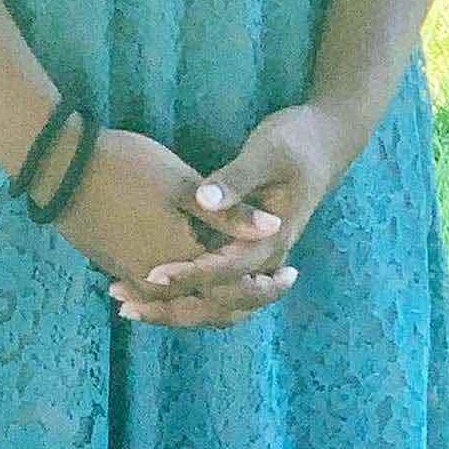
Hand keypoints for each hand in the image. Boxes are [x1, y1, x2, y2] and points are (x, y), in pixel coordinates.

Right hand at [44, 122, 295, 326]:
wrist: (62, 168)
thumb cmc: (128, 169)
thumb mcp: (183, 184)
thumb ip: (230, 214)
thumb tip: (274, 228)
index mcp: (182, 264)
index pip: (233, 293)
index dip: (265, 288)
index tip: (292, 275)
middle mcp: (158, 284)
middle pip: (210, 309)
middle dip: (244, 300)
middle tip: (273, 285)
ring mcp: (133, 279)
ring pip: (183, 306)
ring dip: (213, 300)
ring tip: (241, 284)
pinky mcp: (116, 268)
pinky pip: (159, 296)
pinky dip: (183, 295)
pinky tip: (193, 280)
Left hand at [106, 102, 364, 329]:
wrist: (326, 142)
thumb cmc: (296, 142)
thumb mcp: (267, 152)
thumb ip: (236, 179)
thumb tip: (204, 199)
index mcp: (271, 240)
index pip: (225, 271)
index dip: (187, 274)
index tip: (149, 274)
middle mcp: (264, 259)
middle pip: (218, 303)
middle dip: (171, 307)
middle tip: (123, 304)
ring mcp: (256, 257)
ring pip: (216, 302)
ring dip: (174, 306)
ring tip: (129, 304)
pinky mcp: (246, 248)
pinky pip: (216, 285)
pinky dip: (186, 292)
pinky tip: (154, 287)